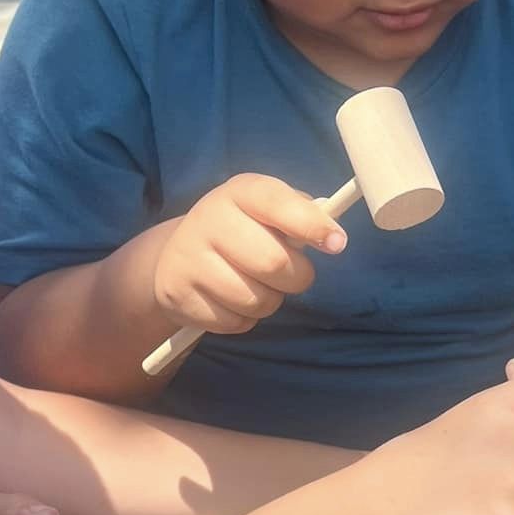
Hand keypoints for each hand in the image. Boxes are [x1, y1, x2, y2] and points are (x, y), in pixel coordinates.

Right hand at [152, 174, 347, 336]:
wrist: (176, 254)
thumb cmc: (242, 230)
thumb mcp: (267, 210)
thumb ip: (301, 215)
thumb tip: (333, 237)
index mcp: (239, 191)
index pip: (278, 202)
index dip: (312, 225)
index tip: (337, 243)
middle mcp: (209, 218)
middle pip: (274, 263)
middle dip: (296, 277)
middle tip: (292, 274)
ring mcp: (188, 258)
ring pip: (255, 300)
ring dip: (270, 301)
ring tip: (257, 285)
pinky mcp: (177, 294)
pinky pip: (233, 322)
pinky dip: (244, 319)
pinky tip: (231, 299)